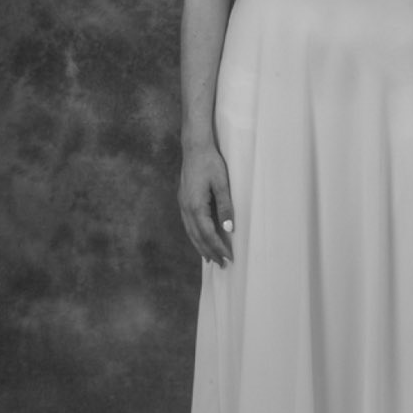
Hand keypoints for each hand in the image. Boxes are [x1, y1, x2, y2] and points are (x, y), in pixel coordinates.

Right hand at [178, 143, 234, 264]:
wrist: (195, 148)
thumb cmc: (211, 163)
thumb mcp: (222, 184)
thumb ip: (225, 206)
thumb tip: (229, 228)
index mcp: (196, 206)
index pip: (208, 233)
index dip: (218, 247)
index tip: (229, 257)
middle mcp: (186, 208)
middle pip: (197, 237)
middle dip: (210, 251)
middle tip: (222, 264)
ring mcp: (183, 204)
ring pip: (191, 232)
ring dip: (200, 246)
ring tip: (210, 258)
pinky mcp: (183, 200)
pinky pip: (189, 224)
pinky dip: (195, 236)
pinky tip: (200, 239)